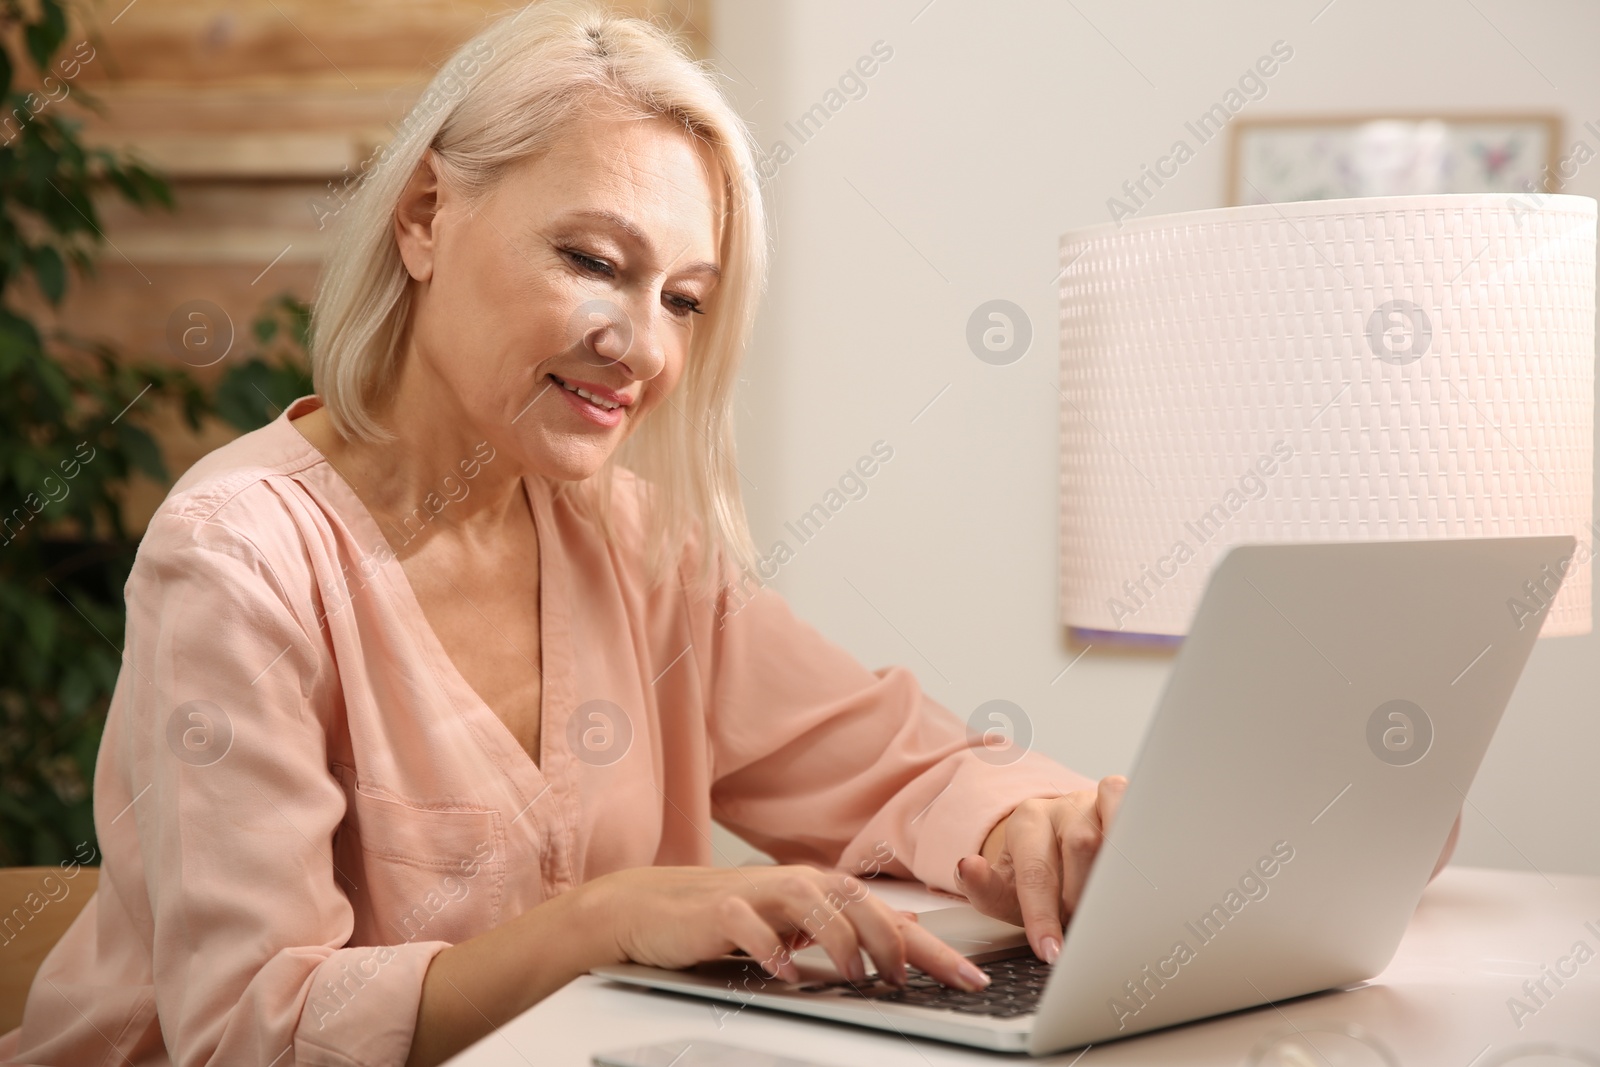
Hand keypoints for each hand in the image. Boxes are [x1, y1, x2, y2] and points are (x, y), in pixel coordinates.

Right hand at [590, 864, 992, 991]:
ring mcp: (757, 893)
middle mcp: (796, 883)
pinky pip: (751, 925)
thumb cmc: (725, 918)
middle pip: (860, 902)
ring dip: (841, 941)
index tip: (969, 979)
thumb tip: (907, 937)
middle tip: (912, 981)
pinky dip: (772, 949)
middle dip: (895, 943)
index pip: (887, 916)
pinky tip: (787, 973)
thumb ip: (847, 928)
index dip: (932, 949)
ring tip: (856, 976)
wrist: (648, 907)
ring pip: (814, 904)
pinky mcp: (720, 910)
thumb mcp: (795, 925)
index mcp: (820, 889)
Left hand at [952, 775, 1127, 964]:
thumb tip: (968, 867)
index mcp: (1026, 822)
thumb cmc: (1036, 877)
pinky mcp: (1121, 799)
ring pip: (1111, 830)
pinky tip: (1136, 868)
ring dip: (1114, 877)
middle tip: (1082, 927)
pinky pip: (1129, 801)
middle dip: (1083, 898)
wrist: (1059, 849)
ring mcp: (1093, 800)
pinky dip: (1136, 830)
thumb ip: (983, 888)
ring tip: (1109, 907)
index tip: (1052, 952)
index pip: (1036, 870)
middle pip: (1080, 847)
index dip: (1043, 914)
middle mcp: (1061, 806)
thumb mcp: (1006, 890)